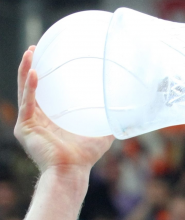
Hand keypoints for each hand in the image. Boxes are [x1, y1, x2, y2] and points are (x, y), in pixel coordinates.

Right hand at [14, 48, 113, 175]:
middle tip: (35, 47)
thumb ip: (109, 123)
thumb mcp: (100, 136)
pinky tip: (34, 73)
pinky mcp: (25, 128)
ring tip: (31, 52)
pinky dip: (30, 88)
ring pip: (24, 90)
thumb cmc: (83, 158)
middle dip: (31, 65)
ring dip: (26, 70)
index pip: (43, 92)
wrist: (71, 172)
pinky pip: (27, 103)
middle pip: (29, 86)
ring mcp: (28, 123)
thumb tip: (125, 114)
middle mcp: (35, 119)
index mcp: (48, 119)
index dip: (43, 73)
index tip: (47, 55)